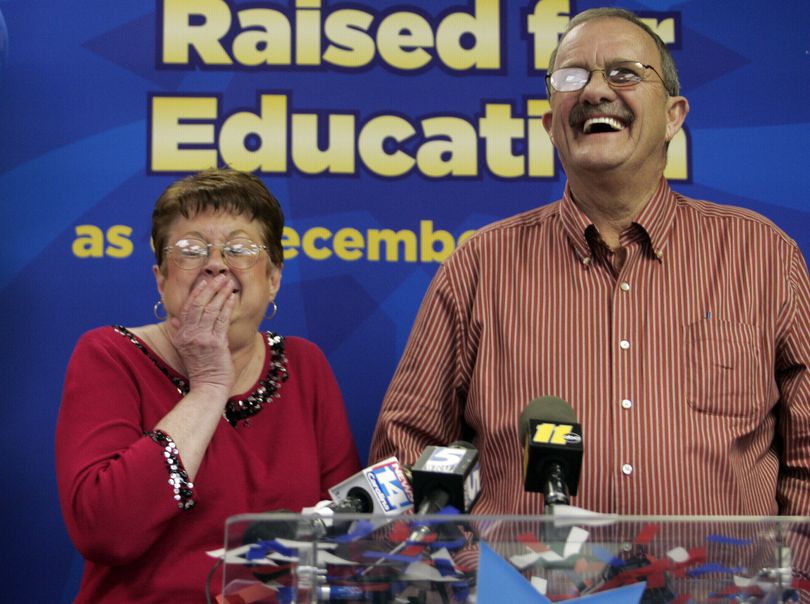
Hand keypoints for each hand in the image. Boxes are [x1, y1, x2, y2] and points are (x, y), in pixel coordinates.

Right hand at [168, 274, 236, 394]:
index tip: (204, 281)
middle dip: (210, 288)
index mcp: (181, 335)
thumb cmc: (201, 368)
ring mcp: (201, 339)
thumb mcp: (185, 350)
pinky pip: (222, 320)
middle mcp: (189, 335)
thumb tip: (174, 319)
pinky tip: (232, 298)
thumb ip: (180, 333)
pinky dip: (227, 306)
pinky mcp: (215, 343)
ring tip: (229, 283)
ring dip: (221, 294)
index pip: (186, 308)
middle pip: (198, 305)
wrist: (208, 387)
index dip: (196, 293)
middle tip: (219, 276)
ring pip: (211, 310)